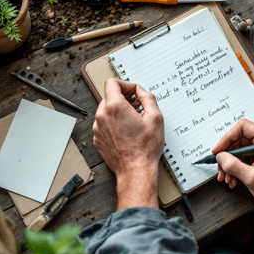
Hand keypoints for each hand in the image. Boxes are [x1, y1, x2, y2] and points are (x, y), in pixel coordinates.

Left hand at [93, 78, 163, 209]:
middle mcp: (102, 116)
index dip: (125, 84)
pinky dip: (114, 123)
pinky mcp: (98, 139)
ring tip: (133, 120)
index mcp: (115, 107)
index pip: (112, 82)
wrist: (135, 171)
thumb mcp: (155, 118)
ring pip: (106, 111)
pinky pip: (104, 124)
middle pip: (109, 96)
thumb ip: (147, 97)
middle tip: (137, 107)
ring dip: (118, 111)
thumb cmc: (145, 148)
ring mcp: (98, 128)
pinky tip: (127, 131)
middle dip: (123, 98)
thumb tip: (141, 91)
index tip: (133, 92)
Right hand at [212, 119, 253, 213]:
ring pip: (238, 150)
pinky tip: (233, 178)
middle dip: (227, 155)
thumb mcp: (253, 178)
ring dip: (229, 164)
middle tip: (220, 166)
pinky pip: (242, 158)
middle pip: (238, 139)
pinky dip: (235, 168)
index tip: (218, 150)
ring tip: (226, 177)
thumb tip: (221, 157)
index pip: (243, 127)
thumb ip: (234, 166)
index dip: (227, 138)